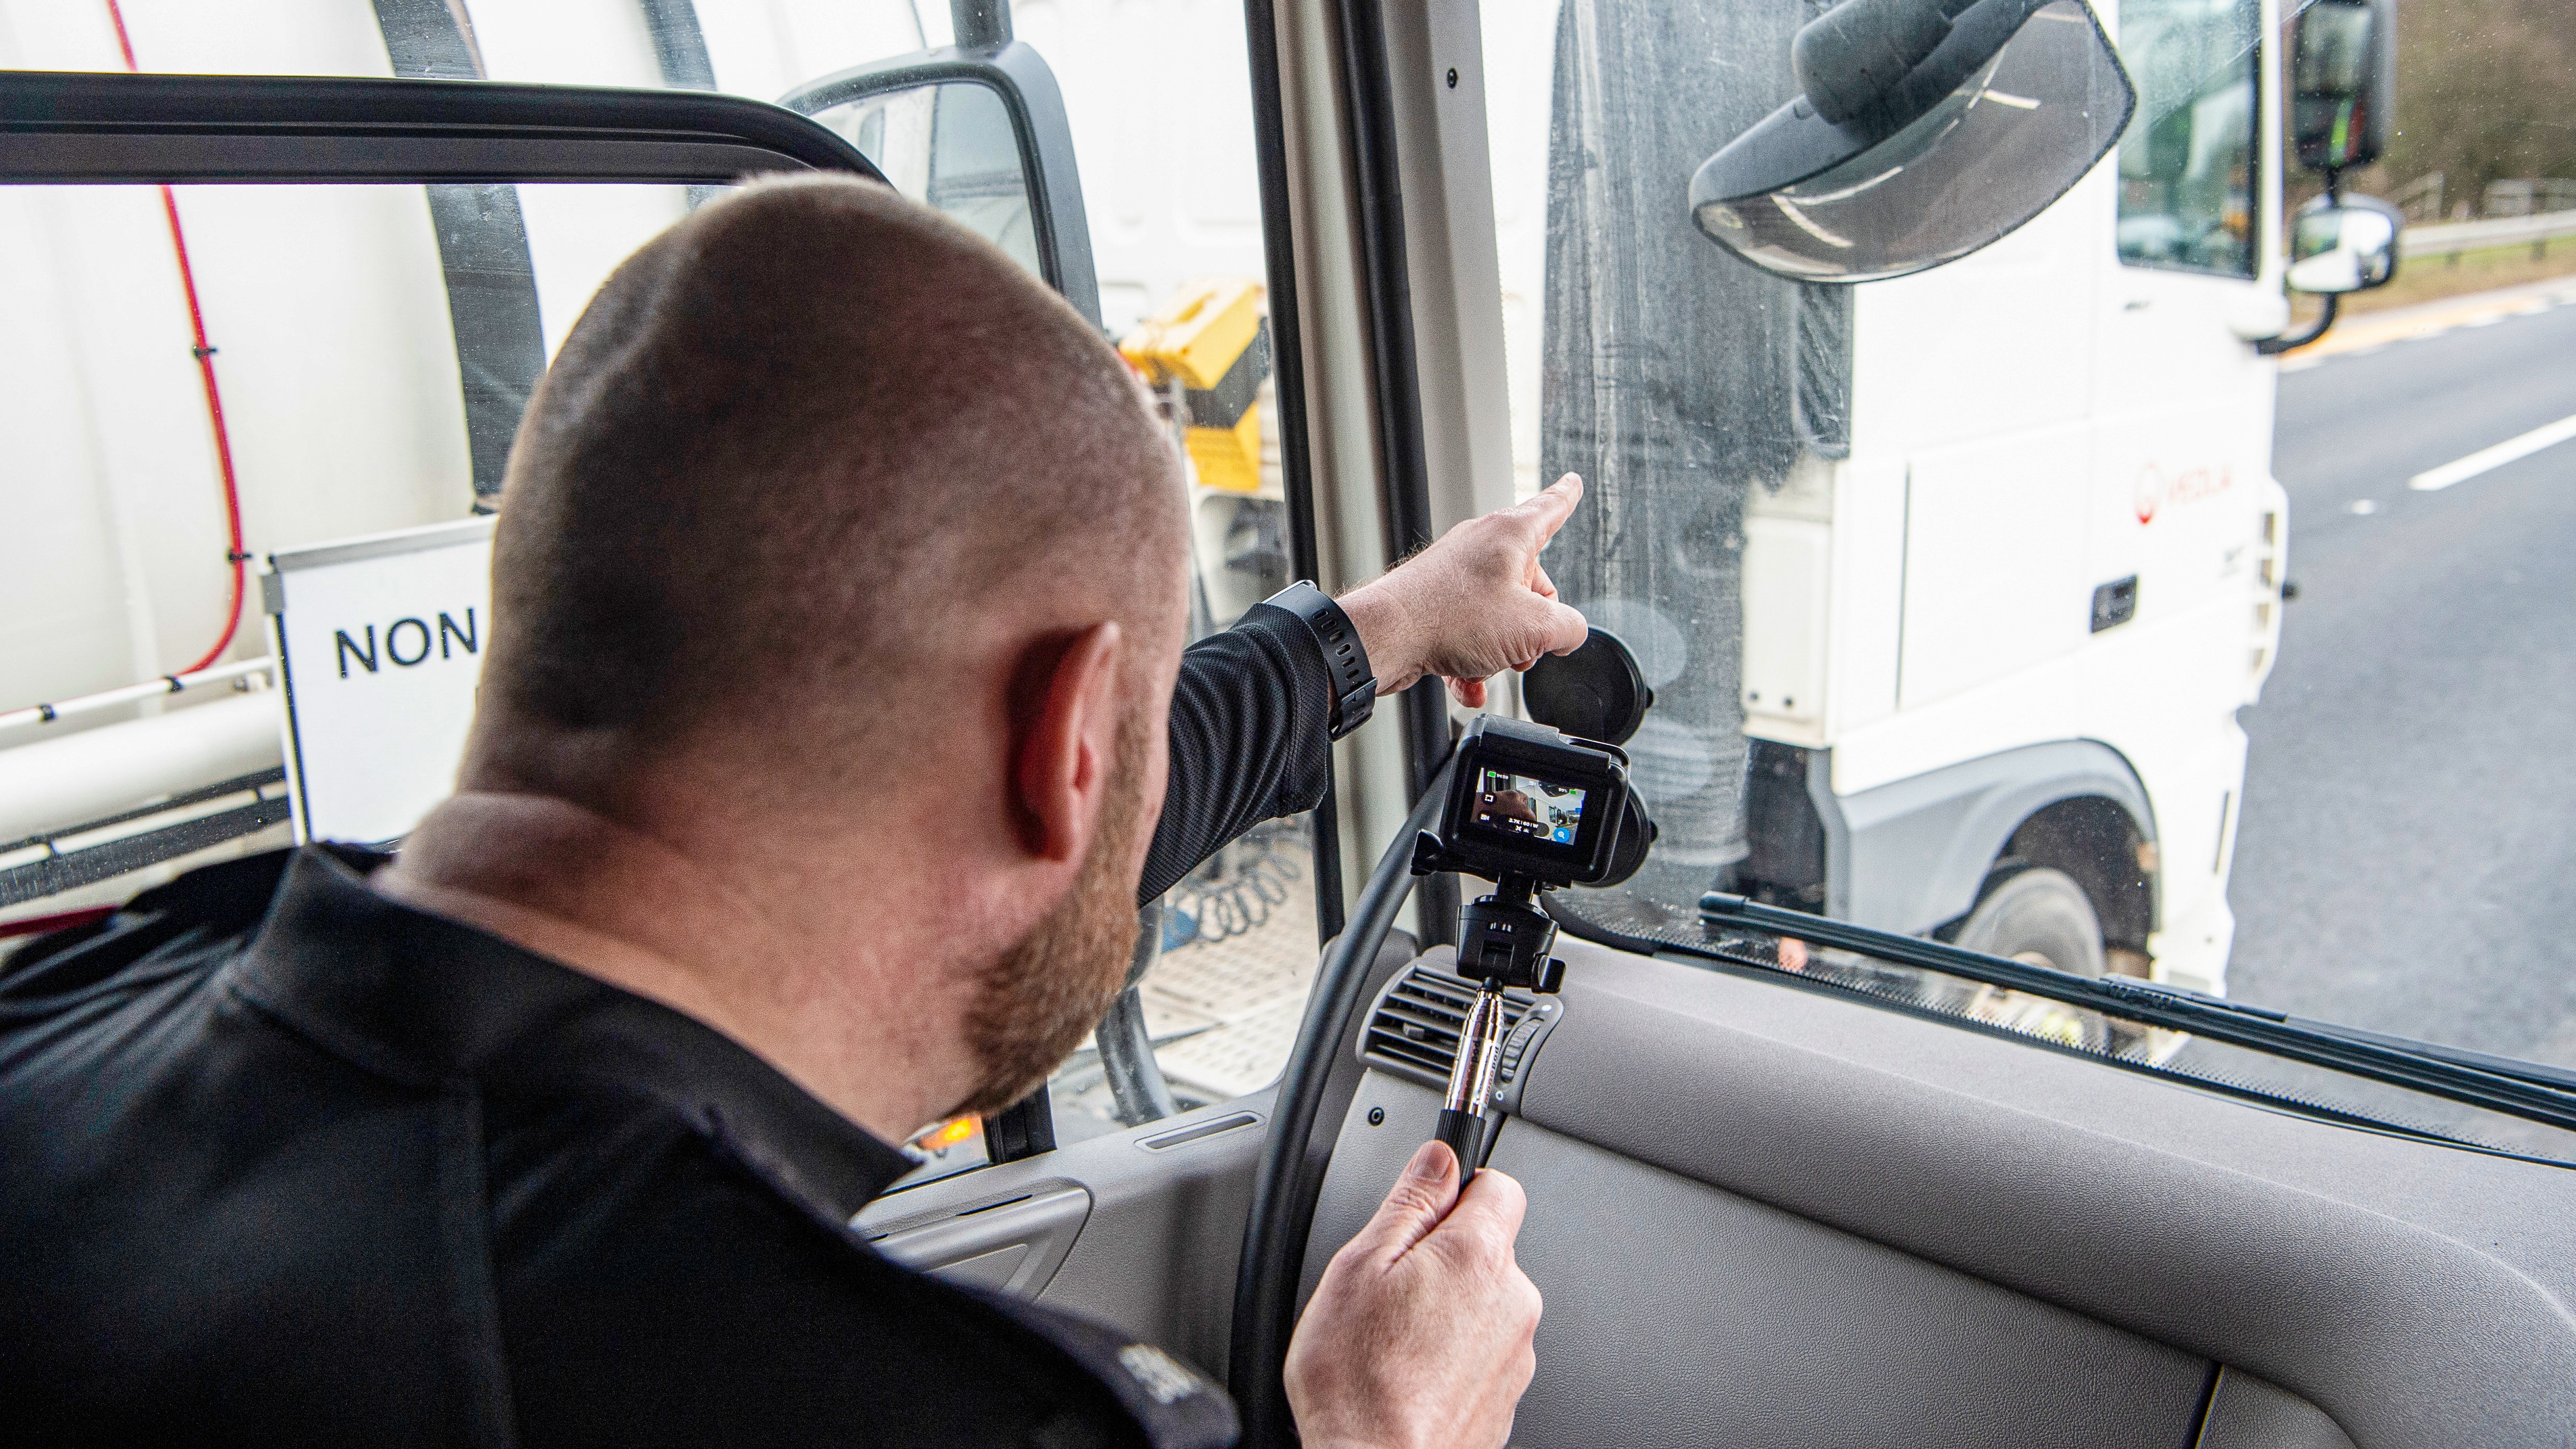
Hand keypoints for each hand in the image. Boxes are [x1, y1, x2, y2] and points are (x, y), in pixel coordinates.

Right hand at [1282, 1140, 1541, 1448]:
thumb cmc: (1360, 1383)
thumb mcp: (1361, 1266)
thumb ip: (1409, 1201)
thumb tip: (1439, 1158)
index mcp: (1479, 1257)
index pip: (1497, 1185)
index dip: (1455, 1189)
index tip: (1423, 1208)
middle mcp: (1513, 1301)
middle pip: (1488, 1247)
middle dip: (1443, 1255)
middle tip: (1390, 1286)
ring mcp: (1514, 1352)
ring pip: (1484, 1301)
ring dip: (1447, 1307)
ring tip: (1393, 1337)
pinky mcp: (1506, 1394)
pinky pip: (1482, 1350)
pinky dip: (1452, 1352)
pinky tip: (1409, 1369)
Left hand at [1340, 475, 1590, 708]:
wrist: (1386, 637)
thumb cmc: (1451, 617)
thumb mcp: (1533, 627)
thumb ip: (1568, 627)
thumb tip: (1569, 633)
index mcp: (1509, 534)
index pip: (1550, 508)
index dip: (1567, 497)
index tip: (1573, 483)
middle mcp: (1480, 547)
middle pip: (1529, 583)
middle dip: (1533, 624)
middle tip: (1526, 647)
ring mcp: (1454, 575)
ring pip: (1498, 616)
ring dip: (1502, 650)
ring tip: (1491, 664)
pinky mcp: (1433, 604)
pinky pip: (1467, 636)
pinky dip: (1472, 663)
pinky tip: (1469, 685)